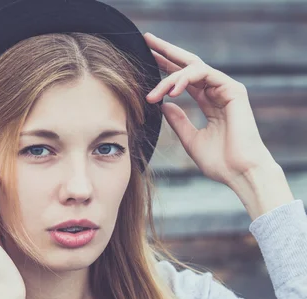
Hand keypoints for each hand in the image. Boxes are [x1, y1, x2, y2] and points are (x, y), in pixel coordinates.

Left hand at [143, 32, 277, 186]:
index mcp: (208, 102)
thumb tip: (163, 105)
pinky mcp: (233, 90)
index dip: (165, 67)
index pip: (183, 78)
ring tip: (153, 94)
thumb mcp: (191, 140)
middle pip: (188, 64)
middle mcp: (217, 91)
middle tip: (146, 40)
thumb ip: (178, 121)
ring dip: (169, 77)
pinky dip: (185, 79)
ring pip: (193, 68)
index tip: (146, 58)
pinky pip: (205, 74)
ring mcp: (226, 89)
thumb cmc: (219, 161)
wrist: (240, 172)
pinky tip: (171, 90)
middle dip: (167, 51)